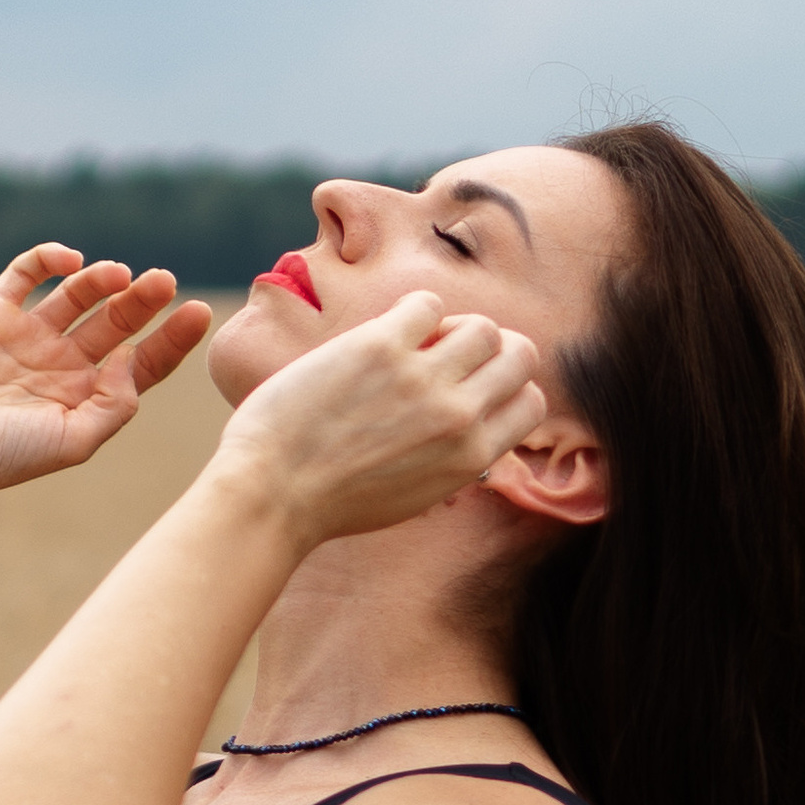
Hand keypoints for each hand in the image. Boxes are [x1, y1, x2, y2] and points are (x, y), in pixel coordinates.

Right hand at [0, 244, 212, 502]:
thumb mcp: (72, 443)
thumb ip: (114, 405)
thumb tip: (132, 357)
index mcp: (87, 398)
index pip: (143, 362)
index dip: (173, 338)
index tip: (199, 311)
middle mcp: (62, 364)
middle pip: (118, 322)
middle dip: (143, 300)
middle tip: (164, 281)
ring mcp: (28, 335)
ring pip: (78, 294)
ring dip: (103, 279)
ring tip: (119, 275)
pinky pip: (27, 273)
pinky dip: (50, 258)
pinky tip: (71, 261)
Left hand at [213, 293, 546, 546]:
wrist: (273, 494)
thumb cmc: (335, 501)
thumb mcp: (416, 494)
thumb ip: (454, 457)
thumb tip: (476, 419)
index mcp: (472, 458)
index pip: (531, 402)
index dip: (506, 388)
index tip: (473, 386)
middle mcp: (459, 417)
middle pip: (520, 354)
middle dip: (491, 350)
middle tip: (449, 357)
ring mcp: (423, 379)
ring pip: (480, 325)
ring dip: (453, 328)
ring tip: (416, 345)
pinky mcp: (382, 346)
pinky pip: (426, 304)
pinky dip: (412, 312)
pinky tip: (385, 334)